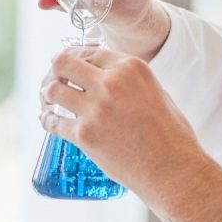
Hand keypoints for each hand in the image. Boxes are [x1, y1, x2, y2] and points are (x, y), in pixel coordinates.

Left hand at [40, 45, 221, 221]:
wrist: (173, 169)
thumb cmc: (171, 135)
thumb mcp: (157, 93)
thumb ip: (132, 83)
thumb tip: (112, 80)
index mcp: (131, 68)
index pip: (90, 51)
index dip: (78, 59)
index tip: (72, 68)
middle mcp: (111, 83)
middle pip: (63, 62)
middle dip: (56, 70)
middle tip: (56, 80)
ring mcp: (95, 109)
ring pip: (52, 90)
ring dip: (47, 94)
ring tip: (49, 101)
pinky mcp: (85, 135)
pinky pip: (53, 122)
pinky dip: (48, 121)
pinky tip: (49, 121)